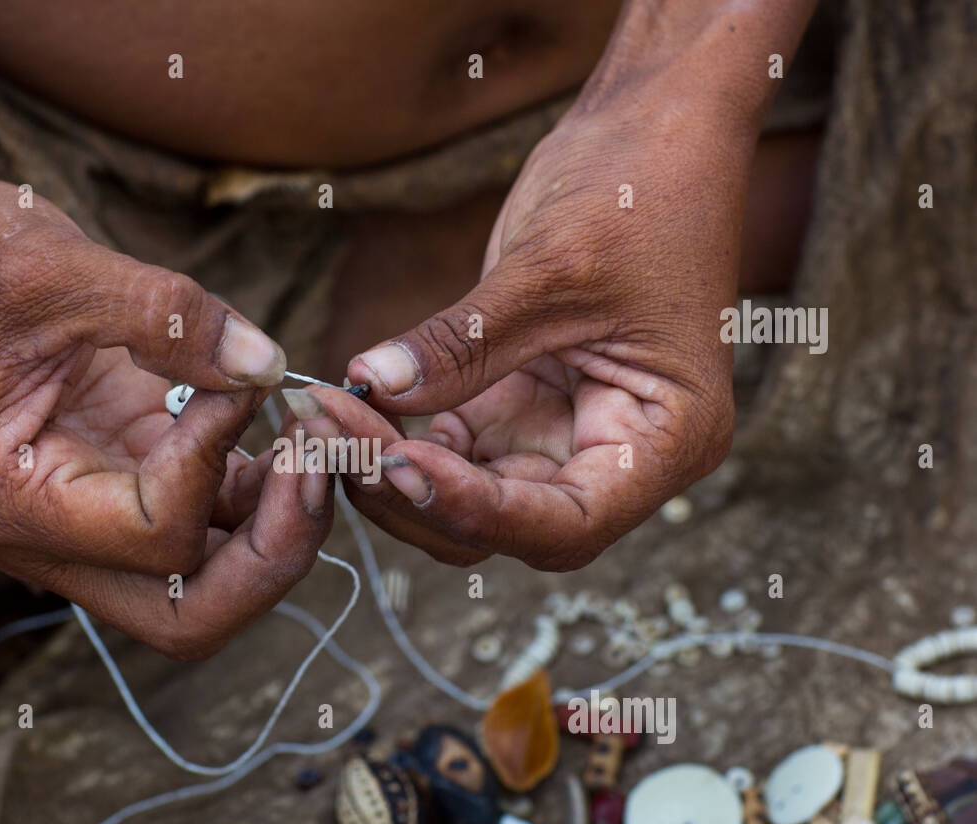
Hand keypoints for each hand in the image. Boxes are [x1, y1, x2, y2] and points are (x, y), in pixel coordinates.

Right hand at [0, 174, 328, 658]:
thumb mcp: (56, 265)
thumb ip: (168, 315)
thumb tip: (269, 366)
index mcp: (10, 499)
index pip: (156, 536)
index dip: (217, 462)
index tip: (236, 380)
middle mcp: (46, 537)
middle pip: (189, 616)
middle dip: (273, 557)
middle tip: (321, 471)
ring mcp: (86, 520)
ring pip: (209, 583)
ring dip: (279, 528)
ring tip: (315, 442)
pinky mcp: (120, 485)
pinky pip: (209, 525)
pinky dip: (260, 494)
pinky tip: (285, 433)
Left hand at [331, 84, 750, 568]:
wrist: (651, 132)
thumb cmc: (637, 190)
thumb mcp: (549, 268)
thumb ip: (462, 342)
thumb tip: (370, 386)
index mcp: (666, 440)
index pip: (569, 523)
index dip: (480, 511)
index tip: (400, 465)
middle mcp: (618, 459)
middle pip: (508, 525)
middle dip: (414, 493)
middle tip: (331, 436)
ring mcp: (562, 437)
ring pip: (467, 499)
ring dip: (392, 471)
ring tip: (322, 416)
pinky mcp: (516, 409)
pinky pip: (449, 451)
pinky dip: (397, 437)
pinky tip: (346, 401)